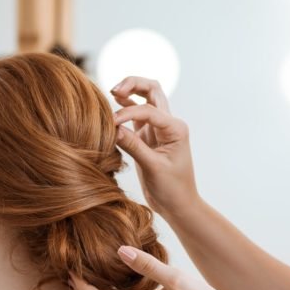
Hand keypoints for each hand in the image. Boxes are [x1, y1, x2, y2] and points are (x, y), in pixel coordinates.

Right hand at [110, 77, 198, 218]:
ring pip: (145, 99)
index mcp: (175, 128)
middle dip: (134, 84)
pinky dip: (125, 107)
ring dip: (130, 92)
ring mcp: (158, 129)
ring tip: (111, 92)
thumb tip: (112, 128)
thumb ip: (134, 146)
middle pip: (152, 90)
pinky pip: (136, 115)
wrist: (178, 205)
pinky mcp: (148, 137)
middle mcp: (169, 124)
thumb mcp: (153, 168)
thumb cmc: (172, 189)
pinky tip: (113, 104)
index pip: (148, 110)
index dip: (127, 113)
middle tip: (113, 89)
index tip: (111, 124)